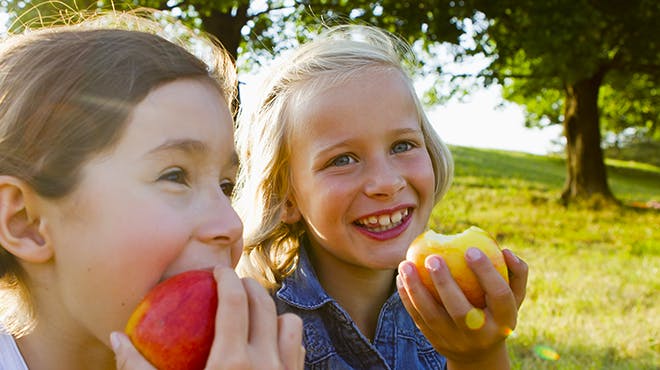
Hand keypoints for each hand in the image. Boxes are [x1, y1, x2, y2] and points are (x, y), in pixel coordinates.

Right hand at [112, 266, 304, 369]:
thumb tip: (116, 338)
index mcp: (234, 362)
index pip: (236, 302)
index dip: (228, 279)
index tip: (218, 272)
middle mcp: (267, 362)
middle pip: (265, 304)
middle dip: (250, 286)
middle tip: (234, 284)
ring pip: (290, 323)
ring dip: (274, 312)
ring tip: (254, 314)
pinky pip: (299, 349)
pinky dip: (287, 337)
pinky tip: (269, 345)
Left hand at [396, 248, 527, 369]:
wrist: (479, 354)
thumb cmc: (497, 312)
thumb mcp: (514, 298)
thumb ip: (516, 273)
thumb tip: (504, 250)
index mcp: (504, 321)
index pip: (499, 295)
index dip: (486, 272)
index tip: (470, 249)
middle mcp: (481, 335)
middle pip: (461, 310)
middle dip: (445, 283)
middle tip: (433, 258)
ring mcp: (456, 341)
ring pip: (432, 316)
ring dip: (416, 289)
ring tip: (406, 264)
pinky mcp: (435, 341)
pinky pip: (418, 318)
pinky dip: (407, 297)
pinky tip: (401, 277)